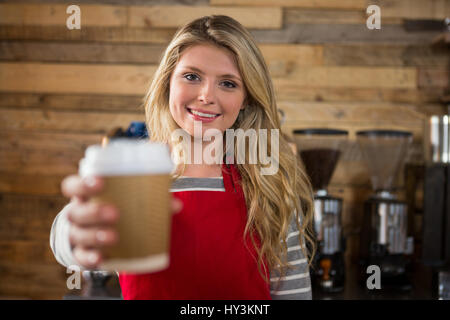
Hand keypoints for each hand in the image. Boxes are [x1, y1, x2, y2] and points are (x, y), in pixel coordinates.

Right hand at [60, 175, 182, 268]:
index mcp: (86, 195)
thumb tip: (176, 205)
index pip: (73, 185)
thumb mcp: (126, 200)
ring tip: (114, 236)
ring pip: (79, 234)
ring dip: (96, 236)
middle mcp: (77, 213)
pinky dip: (90, 258)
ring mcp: (77, 234)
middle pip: (76, 212)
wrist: (97, 232)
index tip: (101, 182)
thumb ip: (150, 198)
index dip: (83, 184)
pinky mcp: (81, 253)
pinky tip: (101, 258)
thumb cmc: (116, 207)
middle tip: (115, 213)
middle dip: (94, 213)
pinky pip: (81, 257)